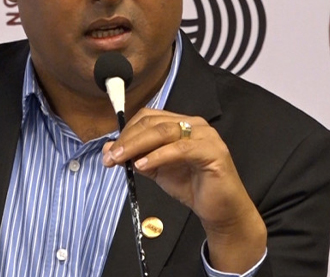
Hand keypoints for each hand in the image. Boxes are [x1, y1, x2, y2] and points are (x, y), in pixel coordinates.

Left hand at [102, 108, 265, 272]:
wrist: (219, 209)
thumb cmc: (191, 186)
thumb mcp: (156, 170)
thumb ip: (136, 157)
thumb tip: (110, 149)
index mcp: (181, 123)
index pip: (148, 118)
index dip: (126, 132)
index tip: (109, 151)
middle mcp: (194, 124)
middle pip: (154, 123)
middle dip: (128, 139)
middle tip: (111, 156)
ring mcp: (205, 135)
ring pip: (165, 132)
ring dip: (138, 145)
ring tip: (122, 159)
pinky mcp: (213, 151)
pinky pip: (181, 149)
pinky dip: (159, 156)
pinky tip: (144, 165)